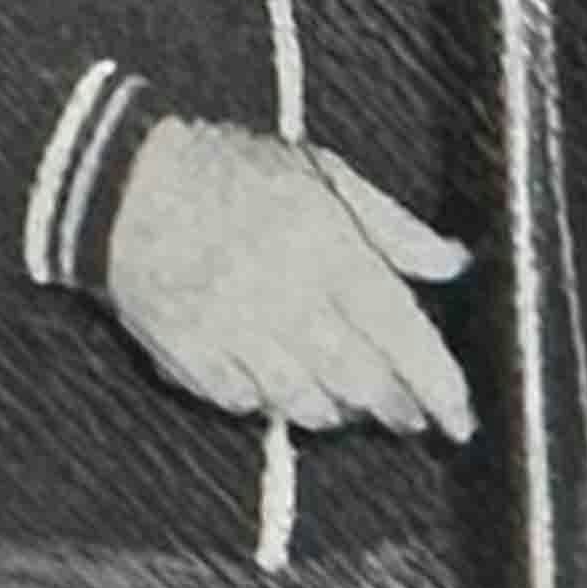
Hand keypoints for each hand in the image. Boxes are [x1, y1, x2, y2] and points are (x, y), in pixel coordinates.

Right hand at [98, 118, 476, 440]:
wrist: (127, 178)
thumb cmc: (233, 170)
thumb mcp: (324, 174)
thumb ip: (393, 226)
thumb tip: (452, 262)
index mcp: (326, 247)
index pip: (400, 332)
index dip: (438, 384)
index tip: (460, 417)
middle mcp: (283, 295)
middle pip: (359, 380)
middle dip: (394, 407)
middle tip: (410, 413)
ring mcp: (230, 330)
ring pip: (303, 402)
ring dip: (336, 411)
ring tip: (349, 402)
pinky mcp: (187, 352)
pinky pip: (242, 402)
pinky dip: (269, 404)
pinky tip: (281, 388)